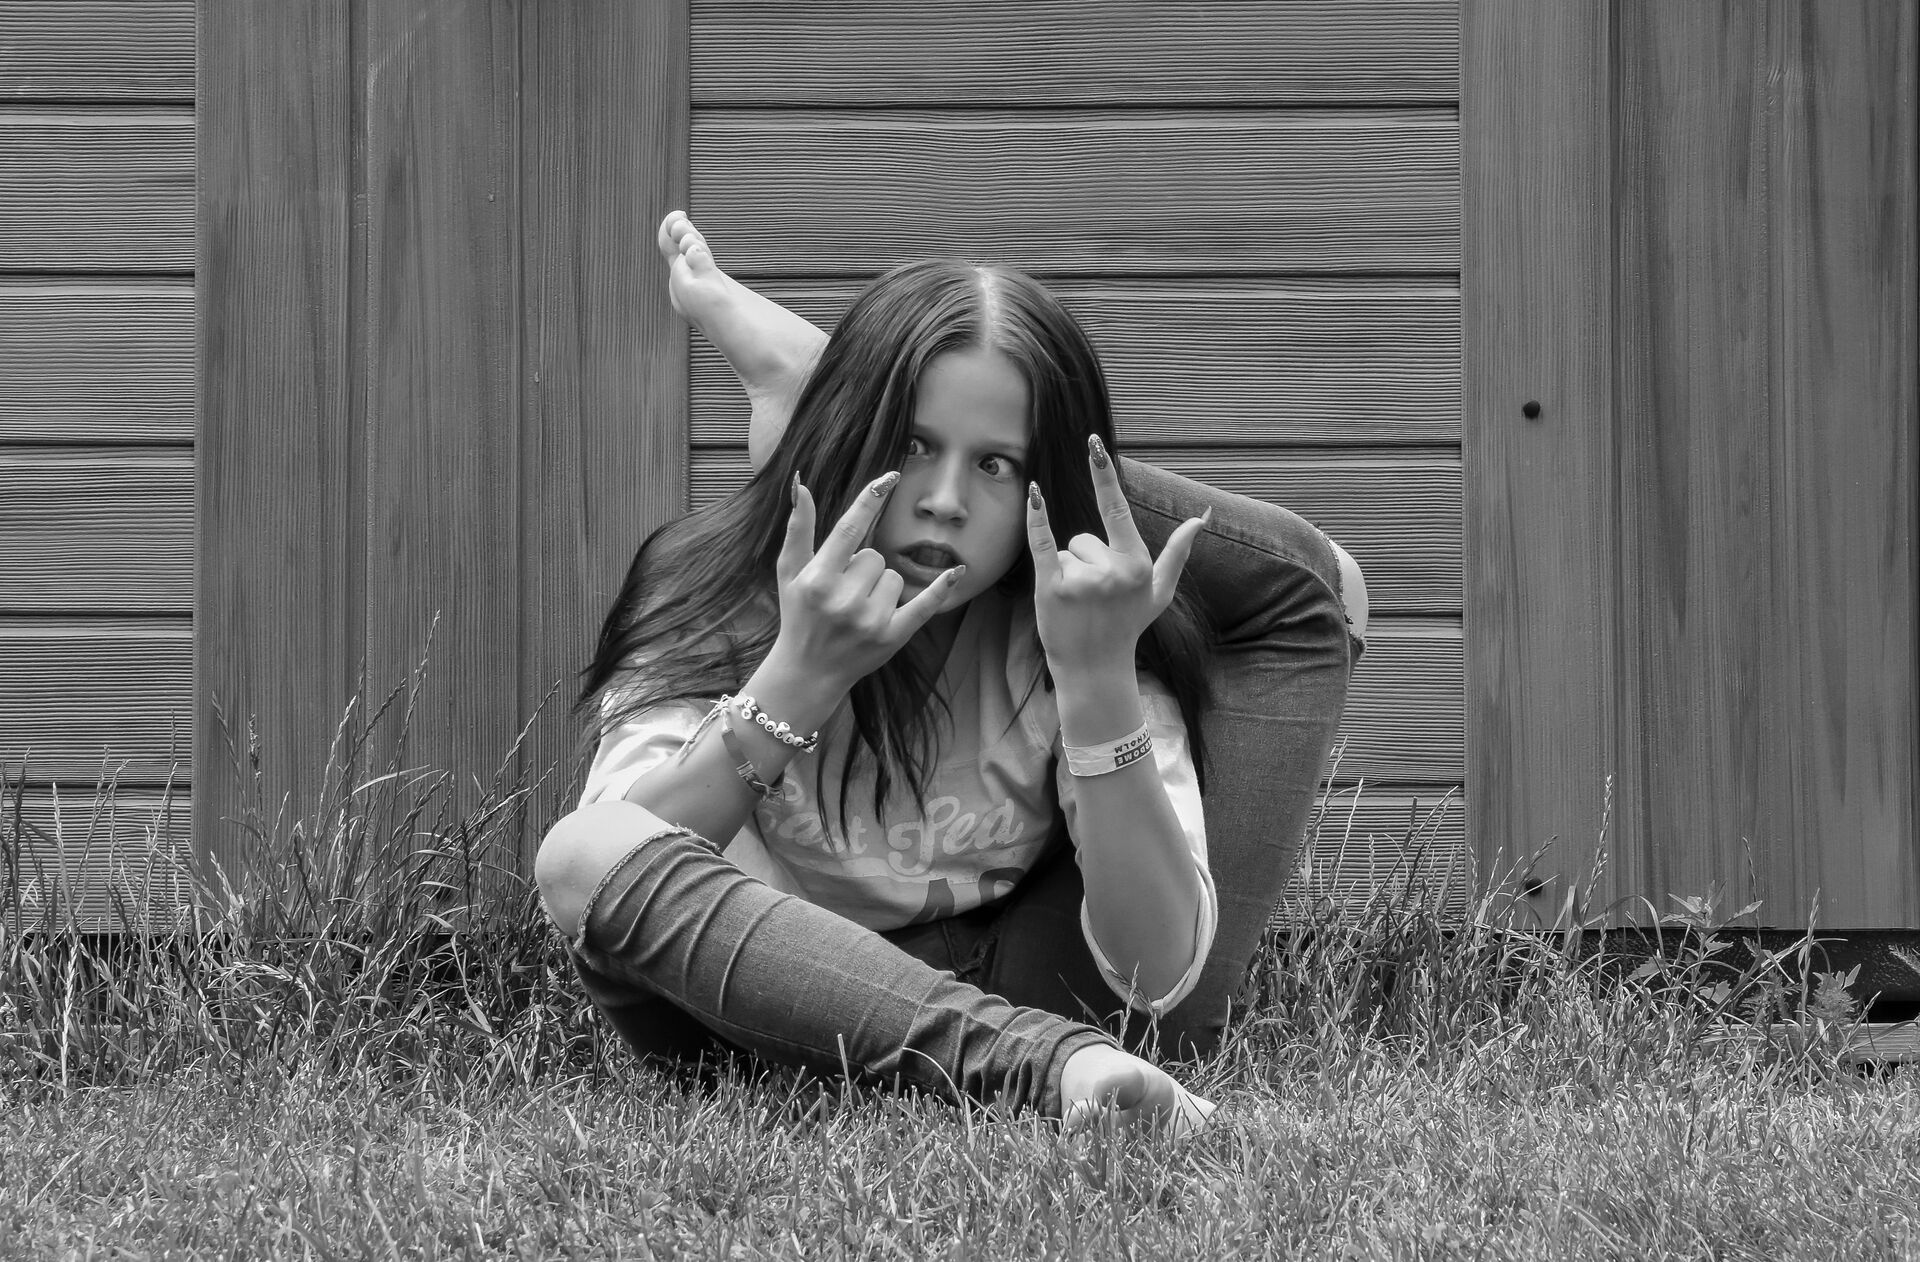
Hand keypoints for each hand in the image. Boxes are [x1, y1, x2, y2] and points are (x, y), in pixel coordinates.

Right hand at [772, 471, 963, 689]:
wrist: (807, 672)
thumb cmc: (799, 614)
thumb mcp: (789, 572)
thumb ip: (799, 528)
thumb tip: (803, 484)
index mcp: (818, 579)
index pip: (850, 529)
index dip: (870, 500)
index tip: (890, 476)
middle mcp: (843, 600)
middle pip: (875, 556)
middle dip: (862, 568)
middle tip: (843, 592)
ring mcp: (870, 620)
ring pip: (895, 576)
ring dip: (881, 587)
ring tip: (858, 609)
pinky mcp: (892, 637)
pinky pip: (924, 604)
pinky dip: (940, 588)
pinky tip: (956, 572)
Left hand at [1026, 436, 1207, 674]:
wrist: (1095, 669)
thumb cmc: (1127, 627)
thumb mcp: (1159, 592)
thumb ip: (1178, 553)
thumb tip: (1202, 517)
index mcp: (1137, 564)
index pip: (1116, 508)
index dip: (1102, 473)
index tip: (1093, 442)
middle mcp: (1112, 570)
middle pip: (1084, 537)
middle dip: (1085, 561)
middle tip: (1092, 598)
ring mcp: (1081, 580)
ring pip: (1065, 551)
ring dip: (1066, 572)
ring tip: (1077, 604)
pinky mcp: (1052, 588)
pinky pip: (1042, 544)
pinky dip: (1037, 519)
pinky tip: (1034, 494)